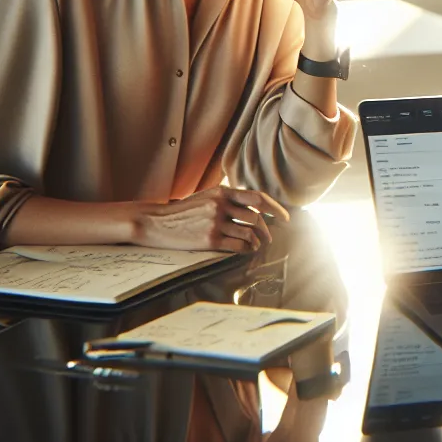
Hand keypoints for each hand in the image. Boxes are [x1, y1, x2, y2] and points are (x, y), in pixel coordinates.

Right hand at [133, 186, 287, 252]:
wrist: (156, 222)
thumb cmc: (183, 211)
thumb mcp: (206, 196)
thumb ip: (228, 199)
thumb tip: (255, 208)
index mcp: (222, 192)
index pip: (257, 198)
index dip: (276, 208)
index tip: (285, 217)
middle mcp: (220, 205)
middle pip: (257, 218)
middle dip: (267, 230)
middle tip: (270, 237)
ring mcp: (215, 222)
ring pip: (250, 233)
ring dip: (258, 241)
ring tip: (257, 244)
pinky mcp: (209, 240)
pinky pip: (238, 245)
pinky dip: (247, 249)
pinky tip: (246, 250)